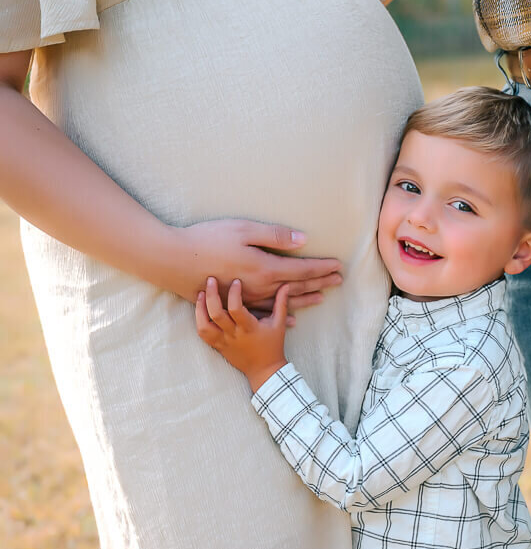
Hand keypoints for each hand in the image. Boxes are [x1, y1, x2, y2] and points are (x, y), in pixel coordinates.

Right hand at [165, 218, 341, 305]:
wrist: (173, 261)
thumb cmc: (207, 240)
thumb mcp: (243, 229)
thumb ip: (275, 236)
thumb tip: (304, 240)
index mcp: (264, 267)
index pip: (302, 270)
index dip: (322, 268)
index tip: (339, 267)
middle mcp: (260, 287)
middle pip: (297, 286)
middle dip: (320, 283)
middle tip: (339, 281)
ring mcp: (247, 298)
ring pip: (284, 302)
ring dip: (305, 299)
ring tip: (322, 297)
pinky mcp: (235, 303)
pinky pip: (265, 311)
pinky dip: (282, 313)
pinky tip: (292, 318)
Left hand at [196, 277, 289, 390]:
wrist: (264, 370)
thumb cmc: (273, 346)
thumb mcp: (279, 324)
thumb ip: (281, 303)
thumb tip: (286, 285)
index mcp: (249, 328)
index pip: (236, 309)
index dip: (234, 293)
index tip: (236, 281)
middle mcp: (234, 335)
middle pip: (216, 314)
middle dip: (211, 295)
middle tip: (211, 279)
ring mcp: (224, 342)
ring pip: (205, 325)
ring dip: (200, 308)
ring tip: (201, 293)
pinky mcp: (218, 346)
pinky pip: (203, 334)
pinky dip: (199, 320)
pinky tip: (200, 308)